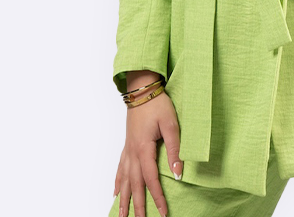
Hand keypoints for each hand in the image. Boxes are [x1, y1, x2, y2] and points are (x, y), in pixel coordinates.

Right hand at [112, 82, 182, 216]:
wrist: (142, 89)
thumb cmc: (158, 104)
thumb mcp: (171, 124)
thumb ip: (175, 149)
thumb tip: (178, 173)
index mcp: (144, 148)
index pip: (151, 179)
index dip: (157, 197)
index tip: (163, 213)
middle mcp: (133, 152)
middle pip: (135, 184)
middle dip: (138, 205)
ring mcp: (128, 149)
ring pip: (125, 179)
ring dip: (124, 199)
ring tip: (122, 216)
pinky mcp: (127, 144)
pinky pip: (120, 168)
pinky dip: (118, 182)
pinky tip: (116, 192)